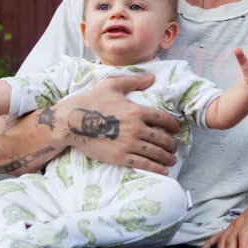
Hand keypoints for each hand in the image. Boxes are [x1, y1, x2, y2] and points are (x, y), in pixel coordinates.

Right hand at [59, 75, 180, 174]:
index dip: (174, 126)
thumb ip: (133, 81)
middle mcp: (136, 128)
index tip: (177, 130)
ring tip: (172, 159)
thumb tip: (151, 77)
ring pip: (156, 153)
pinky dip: (156, 168)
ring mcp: (128, 144)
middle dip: (172, 144)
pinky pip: (143, 164)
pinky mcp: (120, 157)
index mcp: (137, 110)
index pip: (164, 119)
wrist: (71, 122)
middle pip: (163, 138)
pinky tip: (163, 170)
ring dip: (167, 157)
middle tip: (174, 147)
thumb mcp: (112, 85)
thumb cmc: (91, 101)